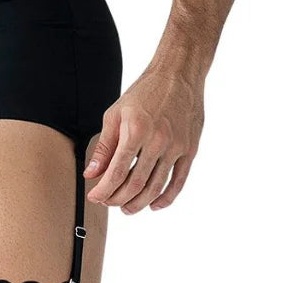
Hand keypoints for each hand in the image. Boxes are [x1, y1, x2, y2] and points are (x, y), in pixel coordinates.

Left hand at [84, 68, 204, 212]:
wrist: (179, 74)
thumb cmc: (145, 92)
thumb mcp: (115, 114)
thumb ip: (103, 147)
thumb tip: (91, 175)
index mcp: (136, 131)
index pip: (117, 172)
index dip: (104, 190)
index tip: (95, 197)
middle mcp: (158, 141)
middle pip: (135, 184)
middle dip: (118, 199)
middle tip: (109, 203)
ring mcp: (176, 147)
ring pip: (155, 188)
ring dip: (139, 203)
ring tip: (126, 209)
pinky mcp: (190, 150)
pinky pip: (178, 182)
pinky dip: (166, 198)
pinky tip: (154, 206)